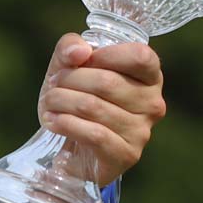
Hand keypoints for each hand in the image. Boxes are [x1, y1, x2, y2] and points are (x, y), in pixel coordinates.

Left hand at [37, 33, 165, 184]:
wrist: (71, 148)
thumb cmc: (76, 100)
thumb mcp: (69, 67)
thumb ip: (70, 48)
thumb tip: (79, 51)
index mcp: (149, 77)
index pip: (139, 56)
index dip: (104, 55)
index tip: (78, 61)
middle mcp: (152, 103)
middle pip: (107, 81)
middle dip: (70, 80)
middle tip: (53, 85)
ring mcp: (141, 131)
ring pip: (93, 107)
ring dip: (61, 101)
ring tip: (49, 104)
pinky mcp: (126, 154)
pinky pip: (94, 134)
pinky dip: (66, 124)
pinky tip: (52, 120)